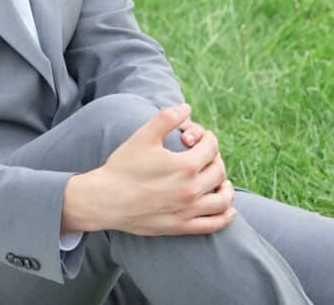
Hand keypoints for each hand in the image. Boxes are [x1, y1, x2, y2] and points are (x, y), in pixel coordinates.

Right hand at [62, 103, 234, 236]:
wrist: (106, 200)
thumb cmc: (123, 167)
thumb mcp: (142, 137)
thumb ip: (166, 118)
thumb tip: (187, 108)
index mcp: (185, 166)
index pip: (211, 148)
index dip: (207, 138)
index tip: (199, 137)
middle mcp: (191, 189)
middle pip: (218, 171)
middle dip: (215, 159)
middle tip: (205, 156)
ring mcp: (188, 210)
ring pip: (223, 200)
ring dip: (226, 188)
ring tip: (221, 182)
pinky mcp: (182, 226)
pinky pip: (214, 223)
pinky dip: (225, 216)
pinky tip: (227, 209)